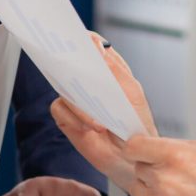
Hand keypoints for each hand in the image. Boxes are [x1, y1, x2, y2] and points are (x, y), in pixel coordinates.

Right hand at [50, 36, 158, 193]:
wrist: (131, 158)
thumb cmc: (136, 124)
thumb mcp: (132, 94)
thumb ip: (115, 70)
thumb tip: (99, 46)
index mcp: (107, 69)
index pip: (90, 45)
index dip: (81, 37)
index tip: (78, 36)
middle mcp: (88, 80)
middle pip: (69, 60)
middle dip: (67, 59)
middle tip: (70, 61)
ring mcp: (75, 98)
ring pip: (63, 87)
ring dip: (81, 102)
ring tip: (99, 118)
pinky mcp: (66, 117)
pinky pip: (60, 108)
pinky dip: (76, 118)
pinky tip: (91, 128)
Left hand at [121, 135, 195, 195]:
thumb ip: (174, 147)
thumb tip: (154, 147)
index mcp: (175, 156)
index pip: (133, 146)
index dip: (138, 148)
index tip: (139, 151)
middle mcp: (164, 180)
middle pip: (138, 168)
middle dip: (152, 170)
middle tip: (173, 176)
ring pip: (138, 190)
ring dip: (151, 190)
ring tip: (177, 193)